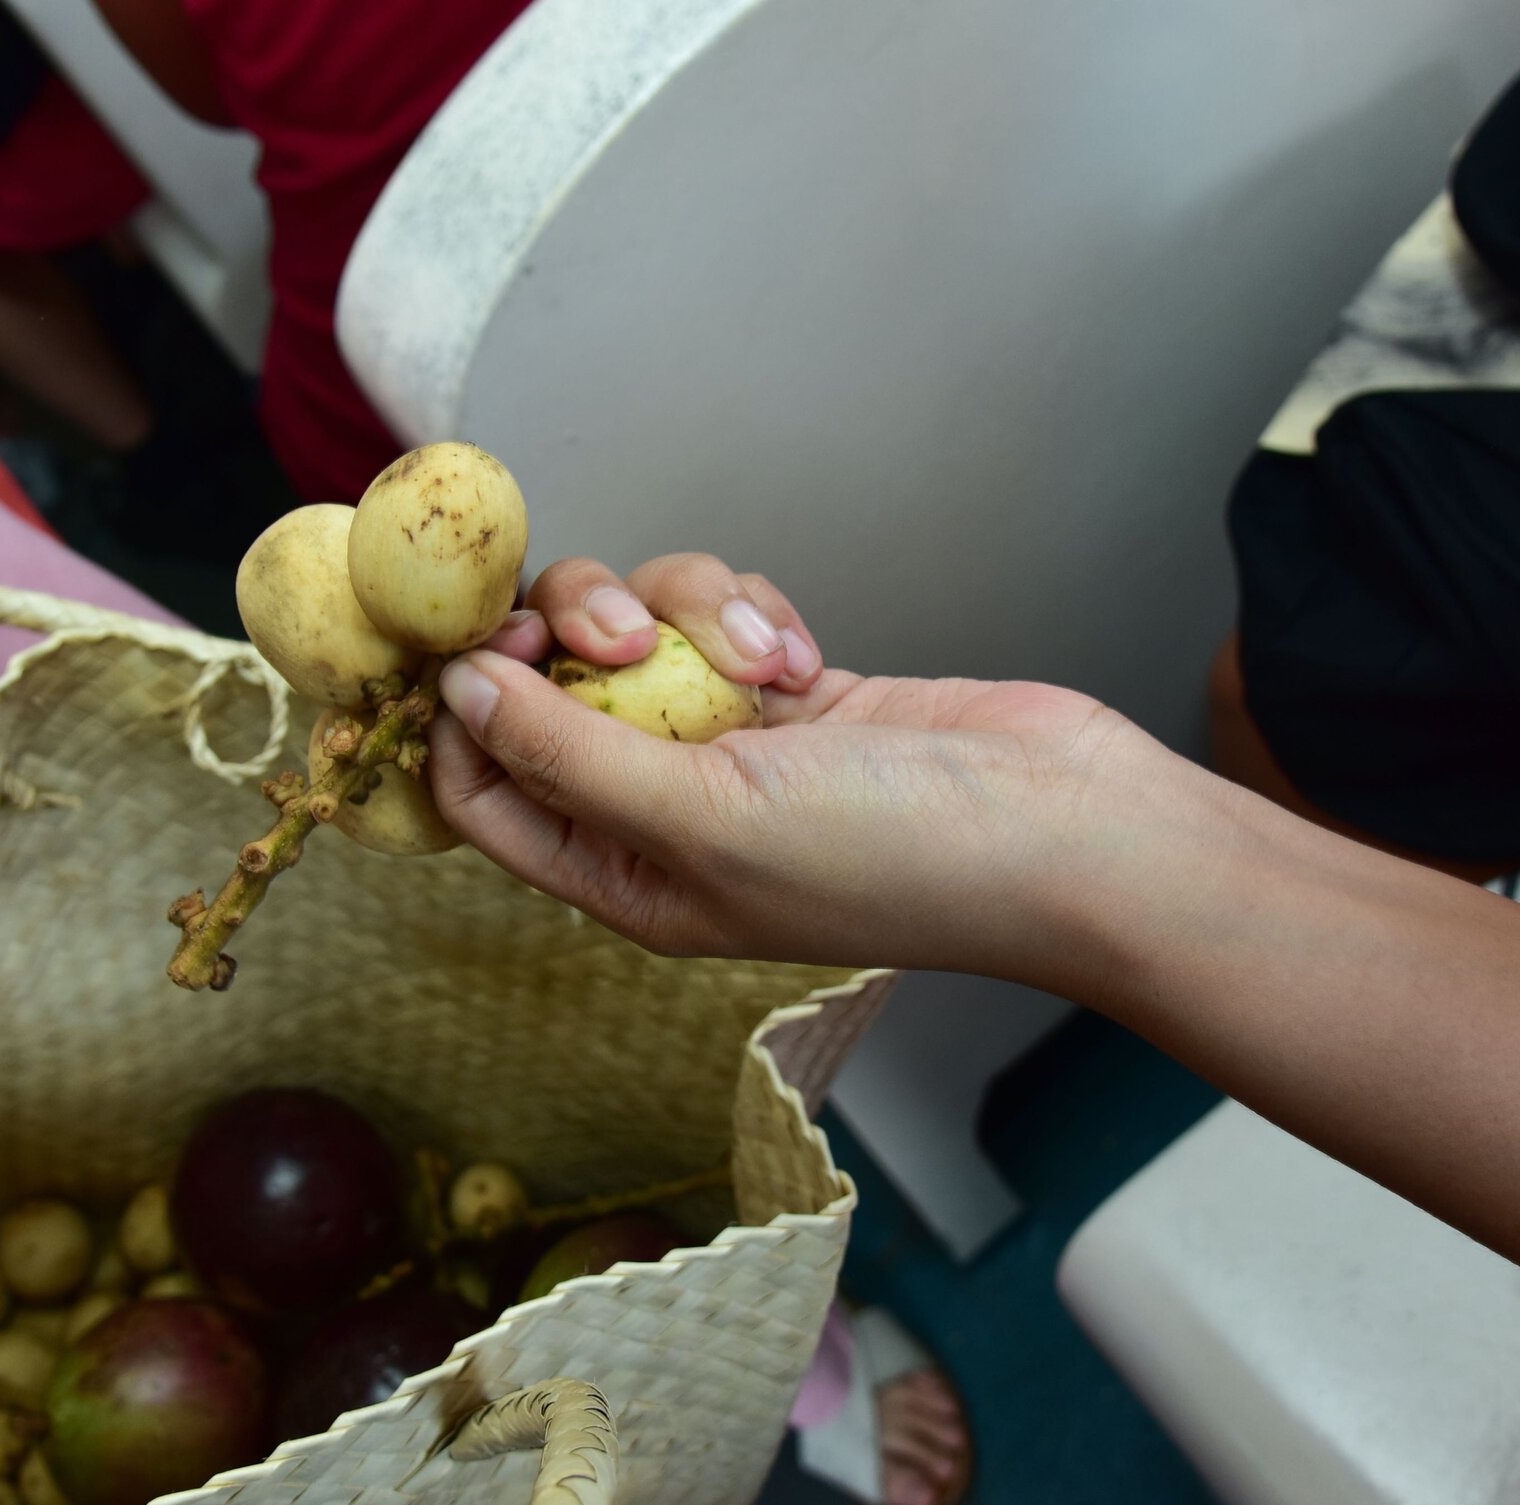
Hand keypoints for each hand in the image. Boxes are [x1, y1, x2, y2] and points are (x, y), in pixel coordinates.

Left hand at [427, 554, 1173, 986]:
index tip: (480, 643)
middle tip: (620, 637)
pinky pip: (713, 613)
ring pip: (632, 631)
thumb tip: (458, 695)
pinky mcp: (785, 686)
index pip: (483, 793)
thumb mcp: (704, 819)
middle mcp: (659, 811)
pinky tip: (804, 655)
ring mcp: (724, 742)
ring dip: (684, 615)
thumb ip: (570, 756)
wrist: (1061, 827)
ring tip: (759, 656)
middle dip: (572, 639)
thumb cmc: (890, 855)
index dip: (460, 716)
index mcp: (621, 876)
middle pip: (543, 689)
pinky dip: (748, 613)